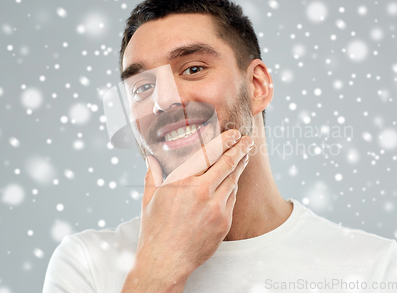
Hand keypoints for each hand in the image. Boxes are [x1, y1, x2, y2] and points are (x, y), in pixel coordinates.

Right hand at [124, 129, 252, 291]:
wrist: (166, 261)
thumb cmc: (155, 230)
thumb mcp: (149, 199)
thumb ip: (152, 175)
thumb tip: (151, 160)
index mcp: (182, 181)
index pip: (209, 154)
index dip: (224, 142)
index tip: (233, 134)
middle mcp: (201, 191)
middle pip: (227, 164)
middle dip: (240, 149)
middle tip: (247, 140)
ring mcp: (216, 207)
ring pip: (233, 181)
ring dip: (239, 167)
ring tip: (244, 157)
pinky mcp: (224, 222)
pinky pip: (232, 199)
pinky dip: (233, 188)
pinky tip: (232, 183)